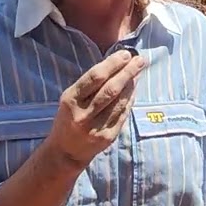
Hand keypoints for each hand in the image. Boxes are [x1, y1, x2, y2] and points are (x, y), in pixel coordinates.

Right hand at [46, 48, 145, 166]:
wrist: (66, 151)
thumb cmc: (68, 118)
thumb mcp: (70, 98)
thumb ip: (89, 84)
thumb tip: (116, 64)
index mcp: (71, 100)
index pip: (95, 77)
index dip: (112, 64)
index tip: (125, 54)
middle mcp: (83, 114)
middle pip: (110, 89)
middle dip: (127, 72)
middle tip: (139, 60)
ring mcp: (96, 128)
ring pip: (119, 102)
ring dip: (131, 84)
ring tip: (138, 71)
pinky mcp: (108, 137)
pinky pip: (123, 114)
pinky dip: (130, 99)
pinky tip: (134, 89)